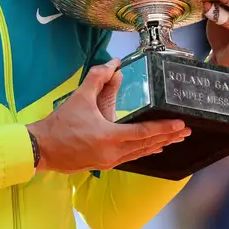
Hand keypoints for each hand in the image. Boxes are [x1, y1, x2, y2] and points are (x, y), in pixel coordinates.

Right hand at [27, 60, 190, 173]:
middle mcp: (113, 153)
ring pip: (141, 153)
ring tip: (175, 140)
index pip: (144, 133)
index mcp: (110, 137)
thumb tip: (114, 64)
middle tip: (186, 131)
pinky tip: (152, 148)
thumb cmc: (60, 124)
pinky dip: (144, 151)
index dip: (164, 128)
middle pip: (148, 145)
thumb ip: (97, 78)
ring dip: (159, 145)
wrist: (42, 148)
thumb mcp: (79, 97)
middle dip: (168, 137)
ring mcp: (109, 161)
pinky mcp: (104, 164)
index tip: (181, 124)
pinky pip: (131, 157)